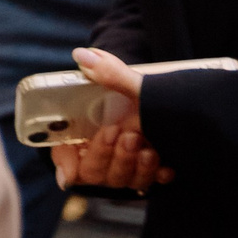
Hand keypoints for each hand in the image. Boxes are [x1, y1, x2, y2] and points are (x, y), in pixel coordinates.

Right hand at [50, 47, 174, 192]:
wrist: (174, 104)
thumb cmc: (141, 95)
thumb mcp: (129, 84)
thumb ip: (107, 73)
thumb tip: (82, 55)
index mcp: (83, 133)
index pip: (63, 154)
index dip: (64, 164)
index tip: (70, 173)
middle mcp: (101, 154)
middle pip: (93, 172)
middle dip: (107, 156)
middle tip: (125, 135)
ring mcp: (124, 167)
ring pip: (120, 180)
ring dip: (132, 166)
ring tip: (147, 148)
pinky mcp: (147, 175)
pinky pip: (148, 183)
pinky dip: (156, 176)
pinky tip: (165, 166)